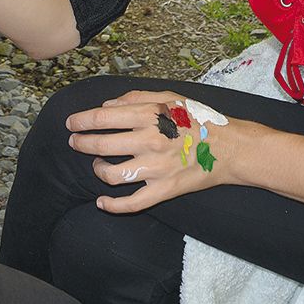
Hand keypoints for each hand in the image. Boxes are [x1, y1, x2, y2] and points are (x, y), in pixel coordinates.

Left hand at [65, 90, 230, 213]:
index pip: (102, 118)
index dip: (81, 121)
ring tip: (97, 166)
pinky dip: (112, 205)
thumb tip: (107, 105)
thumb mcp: (170, 97)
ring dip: (97, 170)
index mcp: (150, 116)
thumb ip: (136, 98)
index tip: (71, 123)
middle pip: (101, 145)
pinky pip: (132, 204)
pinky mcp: (164, 190)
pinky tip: (101, 202)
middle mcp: (149, 141)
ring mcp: (156, 169)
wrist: (232, 148)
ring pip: (112, 175)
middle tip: (75, 142)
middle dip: (82, 144)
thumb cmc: (199, 120)